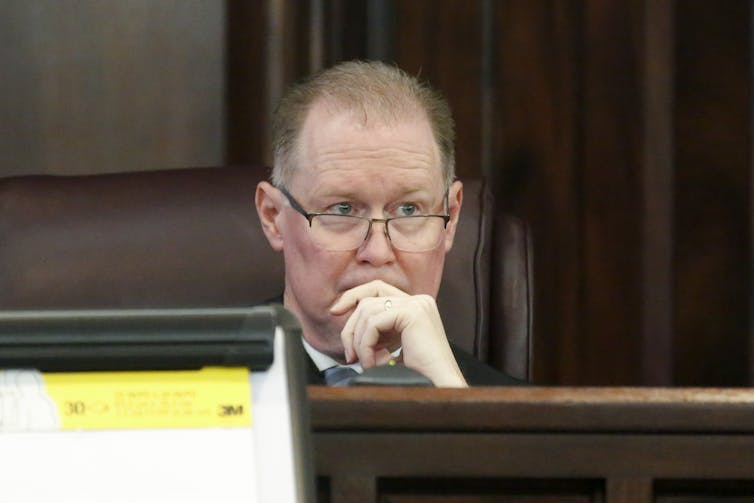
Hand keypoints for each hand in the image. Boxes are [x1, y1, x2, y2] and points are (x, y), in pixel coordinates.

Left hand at [329, 280, 466, 386]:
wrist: (439, 388)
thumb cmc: (418, 376)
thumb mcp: (393, 348)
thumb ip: (378, 333)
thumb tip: (349, 329)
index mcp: (415, 306)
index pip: (377, 289)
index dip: (353, 296)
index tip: (334, 311)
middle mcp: (418, 300)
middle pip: (368, 297)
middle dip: (351, 326)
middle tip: (349, 355)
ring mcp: (417, 304)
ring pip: (367, 311)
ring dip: (359, 342)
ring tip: (367, 364)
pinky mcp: (413, 313)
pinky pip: (373, 323)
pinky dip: (366, 345)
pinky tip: (373, 363)